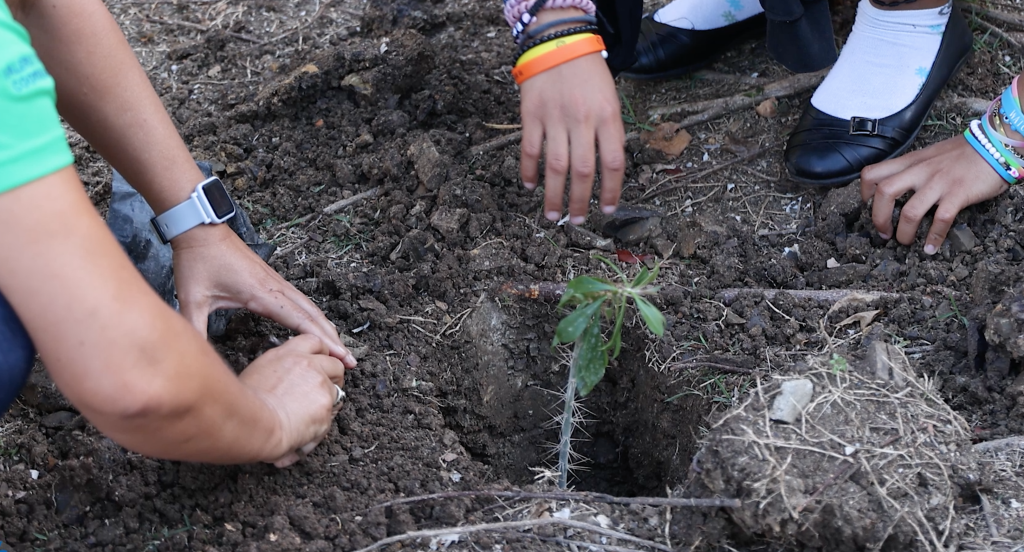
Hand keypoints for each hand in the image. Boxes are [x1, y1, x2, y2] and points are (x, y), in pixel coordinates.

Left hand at [171, 224, 356, 367]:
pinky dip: (315, 316)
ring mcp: (277, 282)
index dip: (323, 341)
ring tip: (340, 348)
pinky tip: (317, 325)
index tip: (341, 356)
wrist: (201, 229)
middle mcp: (276, 288)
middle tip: (351, 361)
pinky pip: (301, 300)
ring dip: (327, 327)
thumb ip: (194, 330)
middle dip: (334, 340)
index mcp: (262, 295)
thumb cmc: (199, 261)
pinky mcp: (273, 279)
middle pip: (314, 316)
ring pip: (311, 308)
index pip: (301, 322)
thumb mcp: (191, 299)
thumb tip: (193, 358)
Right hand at [240, 335, 345, 467]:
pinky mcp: (328, 403)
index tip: (321, 364)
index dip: (322, 354)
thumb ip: (279, 368)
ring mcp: (320, 383)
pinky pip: (333, 412)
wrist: (255, 424)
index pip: (315, 342)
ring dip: (329, 401)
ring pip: (337, 389)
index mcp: (288, 354)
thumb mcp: (258, 373)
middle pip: (335, 363)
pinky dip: (324, 421)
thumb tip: (287, 376)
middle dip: (334, 376)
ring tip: (312, 414)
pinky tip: (309, 427)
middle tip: (325, 389)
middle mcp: (307, 364)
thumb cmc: (247, 405)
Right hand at [519, 52, 624, 223]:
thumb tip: (606, 172)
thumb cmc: (589, 74)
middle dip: (580, 201)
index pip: (613, 163)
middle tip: (576, 220)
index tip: (607, 209)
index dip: (612, 190)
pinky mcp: (532, 115)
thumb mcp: (610, 100)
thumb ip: (609, 133)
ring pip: (555, 166)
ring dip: (554, 195)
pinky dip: (528, 172)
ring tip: (552, 215)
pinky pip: (530, 150)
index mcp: (607, 116)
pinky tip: (530, 186)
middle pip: (583, 171)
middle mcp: (582, 120)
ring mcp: (555, 118)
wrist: (559, 42)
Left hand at [860, 135, 1008, 253]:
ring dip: (904, 233)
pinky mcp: (958, 194)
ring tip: (905, 242)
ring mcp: (939, 183)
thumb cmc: (963, 153)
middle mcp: (920, 171)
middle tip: (883, 232)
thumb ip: (912, 169)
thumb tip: (895, 186)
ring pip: (910, 212)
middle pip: (884, 193)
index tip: (868, 207)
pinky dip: (933, 238)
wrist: (995, 143)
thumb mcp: (929, 155)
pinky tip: (930, 248)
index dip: (864, 193)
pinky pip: (941, 220)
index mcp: (910, 162)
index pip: (872, 173)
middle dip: (878, 218)